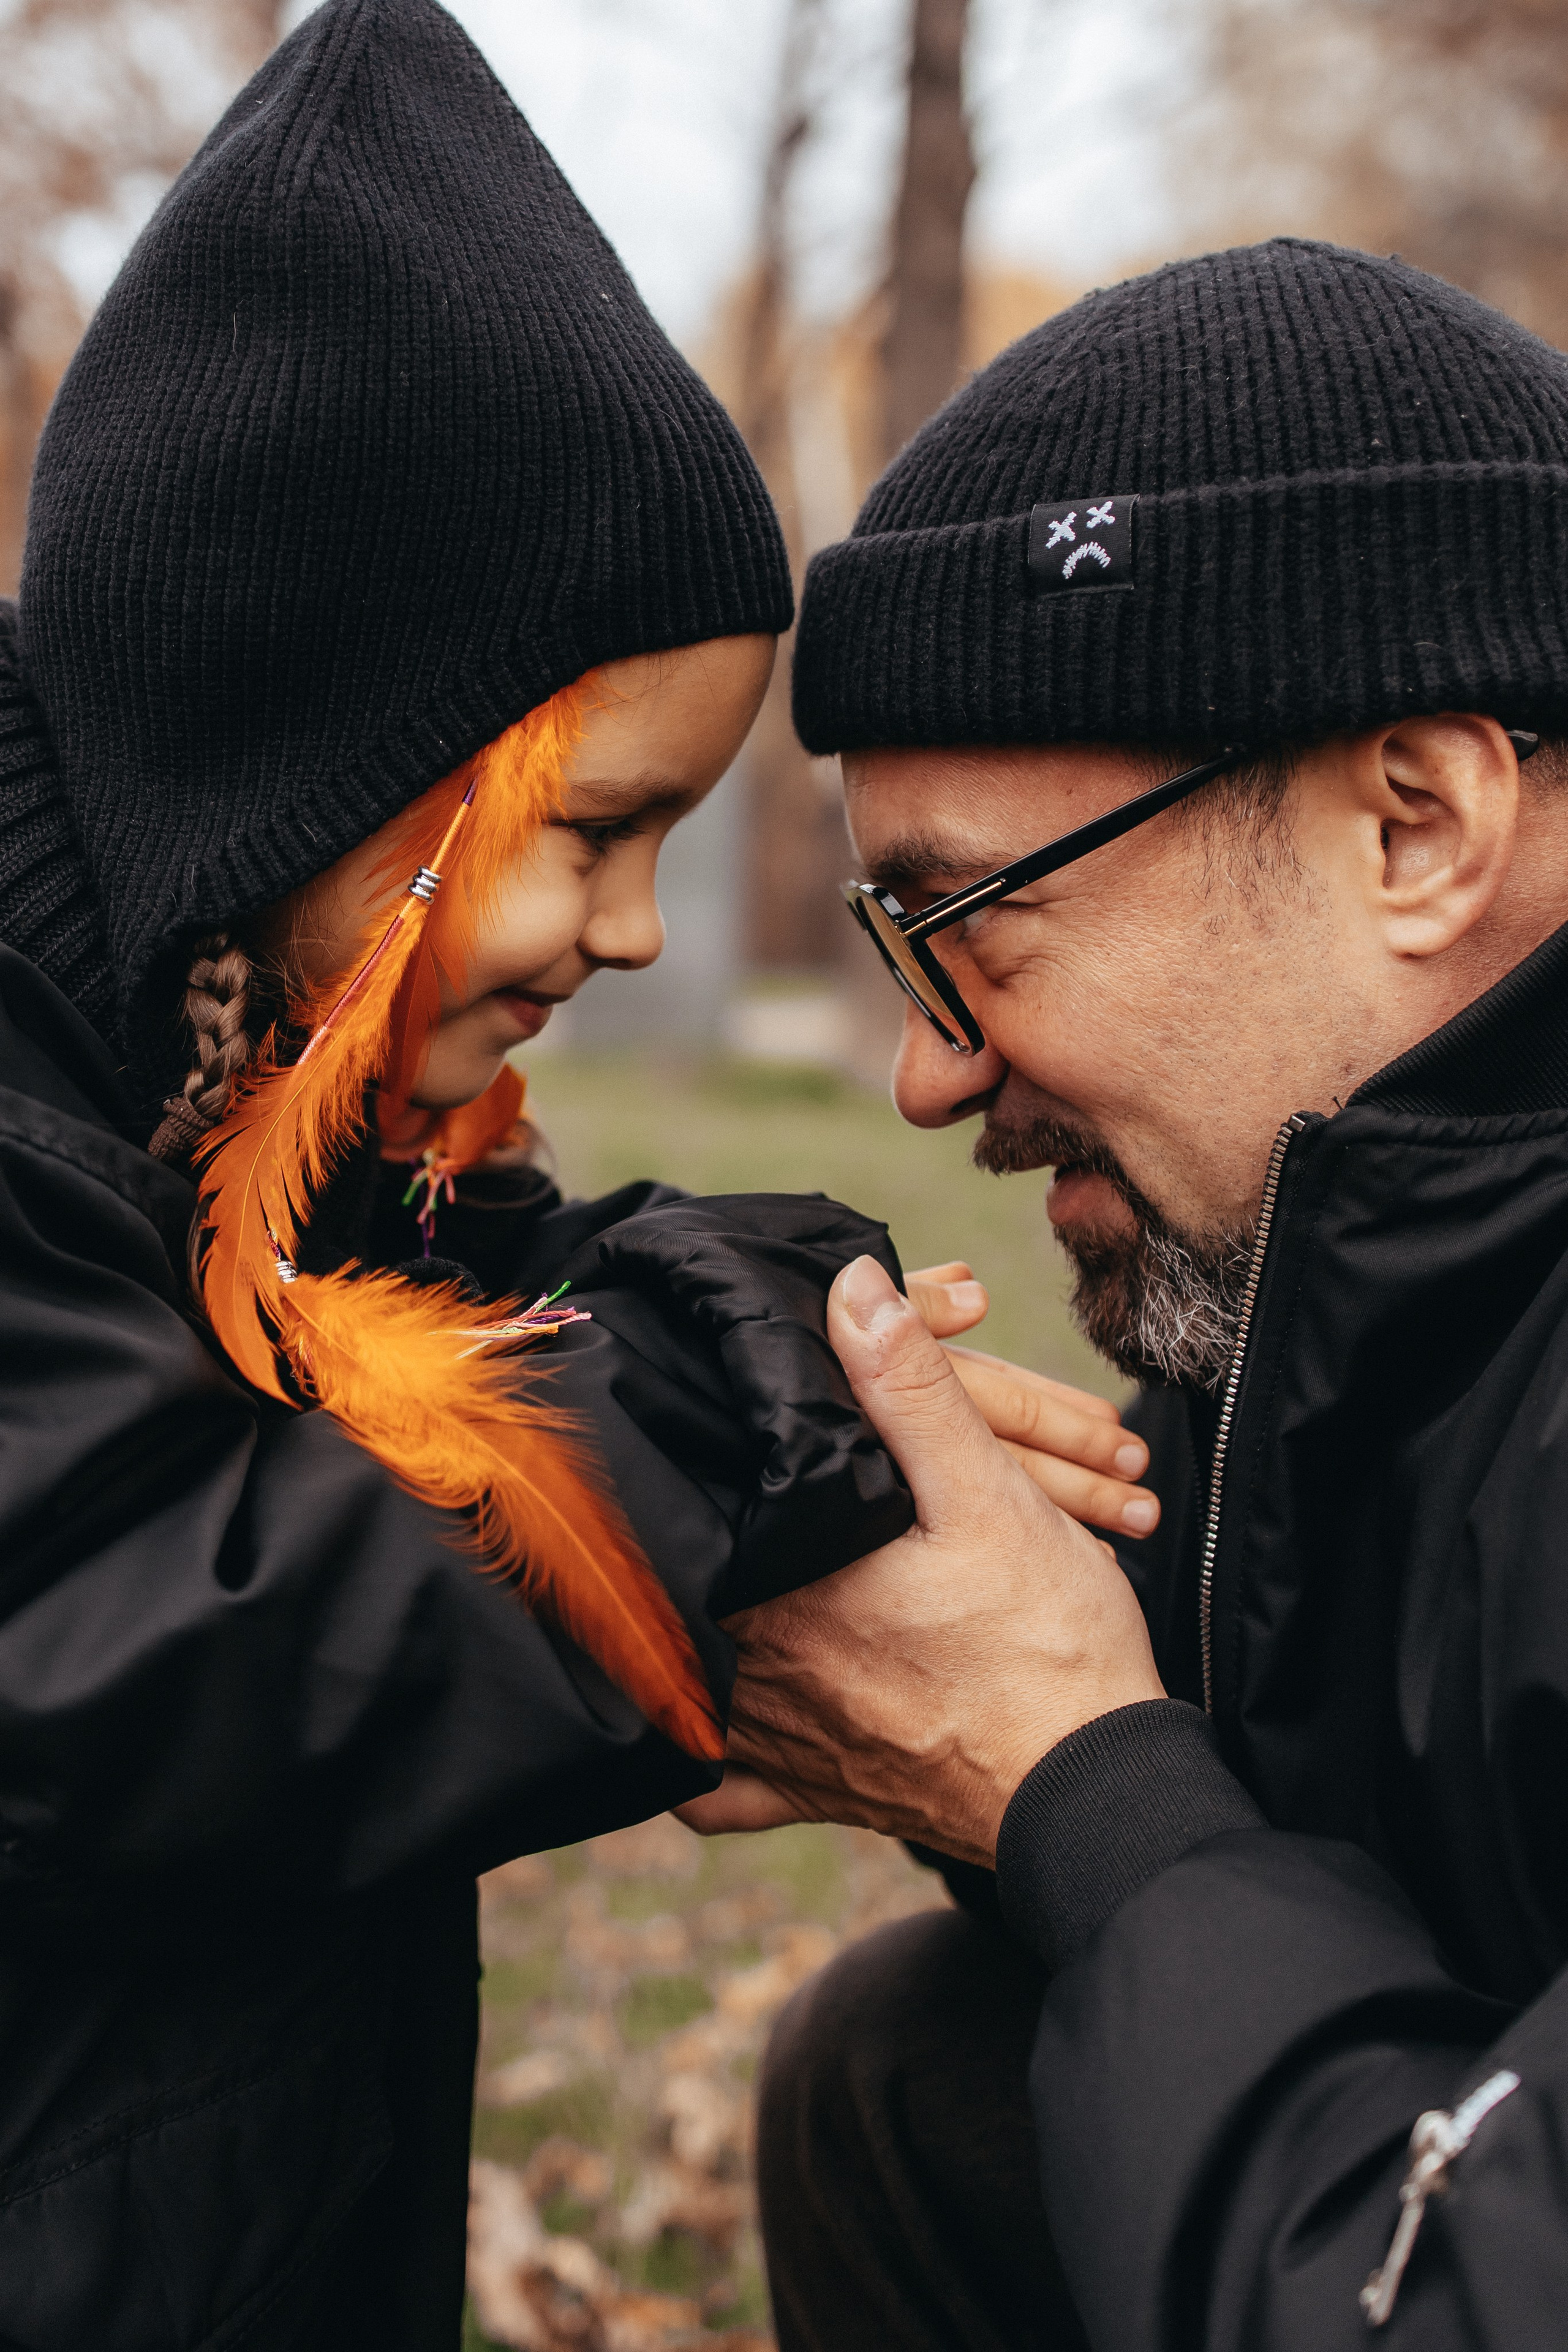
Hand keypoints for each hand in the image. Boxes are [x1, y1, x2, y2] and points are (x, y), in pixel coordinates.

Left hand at [674, 1256, 1164, 1863]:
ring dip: (678, 1632)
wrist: (1100, 1791)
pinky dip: (697, 1762)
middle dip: (698, 1532)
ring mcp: (780, 1744)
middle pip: (690, 1586)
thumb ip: (913, 1387)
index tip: (667, 1432)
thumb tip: (850, 1287)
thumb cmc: (1049, 1645)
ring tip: (660, 1585)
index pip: (694, 1509)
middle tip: (656, 1500)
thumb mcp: (987, 1492)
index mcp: (784, 1586)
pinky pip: (718, 1791)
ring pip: (684, 1682)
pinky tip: (691, 1723)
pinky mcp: (816, 1796)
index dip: (689, 1458)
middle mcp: (759, 1669)